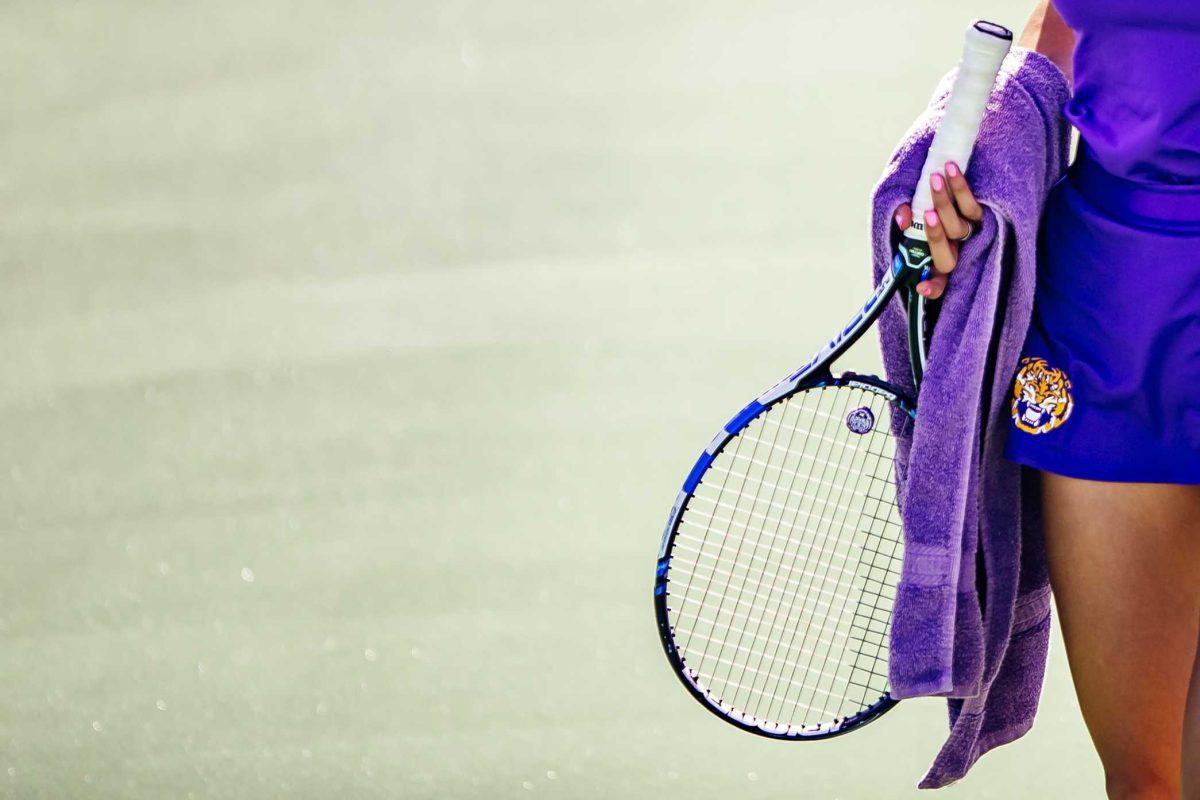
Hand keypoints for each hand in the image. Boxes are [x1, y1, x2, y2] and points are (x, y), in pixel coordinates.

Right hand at [893, 161, 983, 299]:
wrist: (943, 175)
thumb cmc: (918, 200)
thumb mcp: (904, 211)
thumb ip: (901, 216)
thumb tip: (904, 221)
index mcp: (934, 261)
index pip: (937, 283)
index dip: (932, 287)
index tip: (920, 287)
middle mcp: (954, 252)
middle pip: (946, 257)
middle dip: (935, 236)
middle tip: (927, 214)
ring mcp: (969, 235)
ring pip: (958, 228)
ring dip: (945, 204)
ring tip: (934, 179)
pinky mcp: (980, 215)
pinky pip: (973, 205)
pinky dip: (960, 186)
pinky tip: (950, 168)